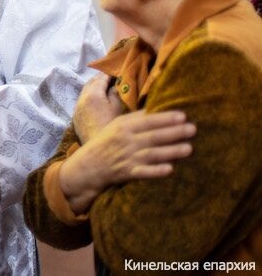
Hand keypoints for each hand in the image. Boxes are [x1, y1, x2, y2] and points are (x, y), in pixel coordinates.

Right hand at [58, 109, 194, 214]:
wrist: (89, 165)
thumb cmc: (107, 141)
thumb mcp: (117, 125)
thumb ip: (137, 118)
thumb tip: (160, 110)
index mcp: (123, 126)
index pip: (147, 121)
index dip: (165, 118)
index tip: (183, 116)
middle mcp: (126, 141)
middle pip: (153, 136)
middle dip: (174, 133)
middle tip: (193, 129)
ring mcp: (127, 157)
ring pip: (152, 154)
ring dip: (171, 151)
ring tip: (189, 148)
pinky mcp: (128, 173)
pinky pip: (143, 172)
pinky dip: (156, 171)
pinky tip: (170, 169)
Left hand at [73, 73, 124, 142]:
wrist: (101, 151)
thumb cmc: (113, 127)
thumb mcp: (119, 107)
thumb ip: (115, 92)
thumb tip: (113, 85)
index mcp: (92, 94)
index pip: (100, 78)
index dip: (109, 72)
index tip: (116, 69)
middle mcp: (81, 99)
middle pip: (90, 83)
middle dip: (99, 79)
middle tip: (110, 76)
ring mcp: (77, 109)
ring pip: (85, 93)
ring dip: (94, 88)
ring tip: (105, 87)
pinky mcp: (76, 119)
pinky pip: (82, 103)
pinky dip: (90, 98)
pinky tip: (98, 102)